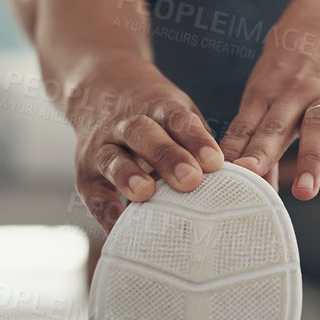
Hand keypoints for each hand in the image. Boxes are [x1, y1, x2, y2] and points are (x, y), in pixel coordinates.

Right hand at [70, 58, 223, 230]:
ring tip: (145, 194)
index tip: (215, 162)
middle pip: (144, 135)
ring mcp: (102, 147)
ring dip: (129, 177)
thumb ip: (198, 141)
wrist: (98, 90)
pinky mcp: (86, 174)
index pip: (177, 120)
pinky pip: (94, 194)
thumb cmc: (155, 116)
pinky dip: (106, 212)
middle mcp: (125, 124)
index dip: (196, 140)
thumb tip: (233, 178)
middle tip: (190, 180)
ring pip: (113, 159)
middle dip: (167, 157)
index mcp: (157, 107)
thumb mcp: (177, 113)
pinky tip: (120, 228)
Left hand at [219, 16, 319, 198]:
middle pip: (278, 124)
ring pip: (319, 126)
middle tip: (250, 176)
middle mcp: (297, 92)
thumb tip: (252, 190)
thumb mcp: (266, 97)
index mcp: (266, 92)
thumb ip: (260, 144)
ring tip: (305, 192)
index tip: (225, 172)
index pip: (247, 123)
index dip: (235, 146)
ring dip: (311, 160)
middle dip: (264, 151)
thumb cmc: (288, 76)